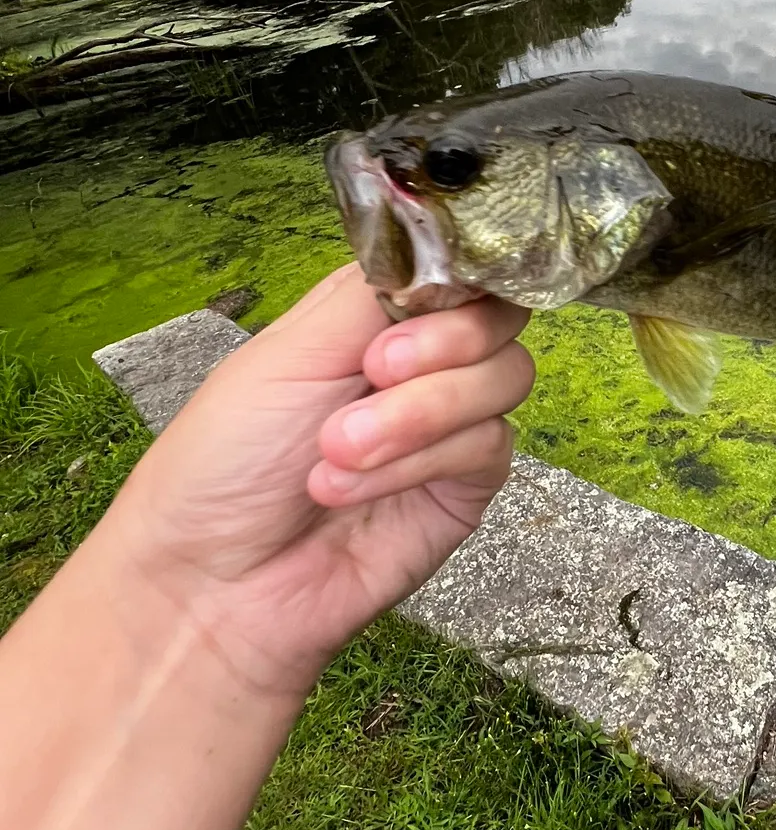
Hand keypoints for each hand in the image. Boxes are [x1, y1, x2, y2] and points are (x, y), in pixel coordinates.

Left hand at [101, 264, 532, 698]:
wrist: (215, 580)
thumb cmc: (224, 460)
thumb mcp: (290, 350)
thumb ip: (375, 295)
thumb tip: (450, 250)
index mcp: (377, 315)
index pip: (459, 267)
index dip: (457, 278)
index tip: (416, 305)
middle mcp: (423, 363)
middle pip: (500, 318)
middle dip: (442, 346)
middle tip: (372, 373)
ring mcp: (450, 425)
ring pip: (505, 380)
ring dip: (418, 414)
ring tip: (336, 452)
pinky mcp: (467, 486)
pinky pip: (488, 447)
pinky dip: (419, 462)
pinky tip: (350, 489)